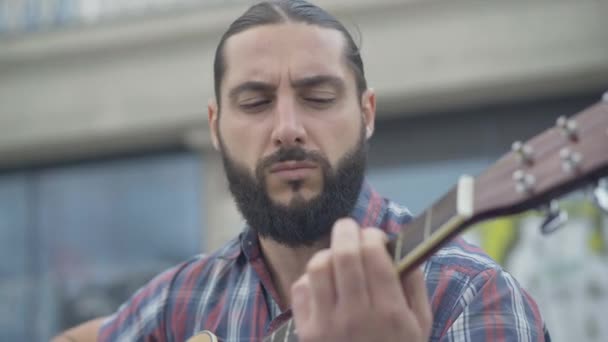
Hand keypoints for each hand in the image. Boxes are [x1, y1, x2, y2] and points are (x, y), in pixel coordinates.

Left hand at [291, 218, 431, 341]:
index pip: (374, 257)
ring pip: (318, 267)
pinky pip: (300, 288)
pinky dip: (310, 278)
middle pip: (344, 255)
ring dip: (328, 253)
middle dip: (347, 231)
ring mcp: (326, 325)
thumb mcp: (420, 325)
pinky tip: (323, 283)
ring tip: (336, 256)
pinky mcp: (305, 333)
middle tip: (350, 228)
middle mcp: (356, 316)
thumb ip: (414, 286)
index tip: (375, 235)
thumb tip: (403, 250)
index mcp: (390, 313)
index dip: (373, 236)